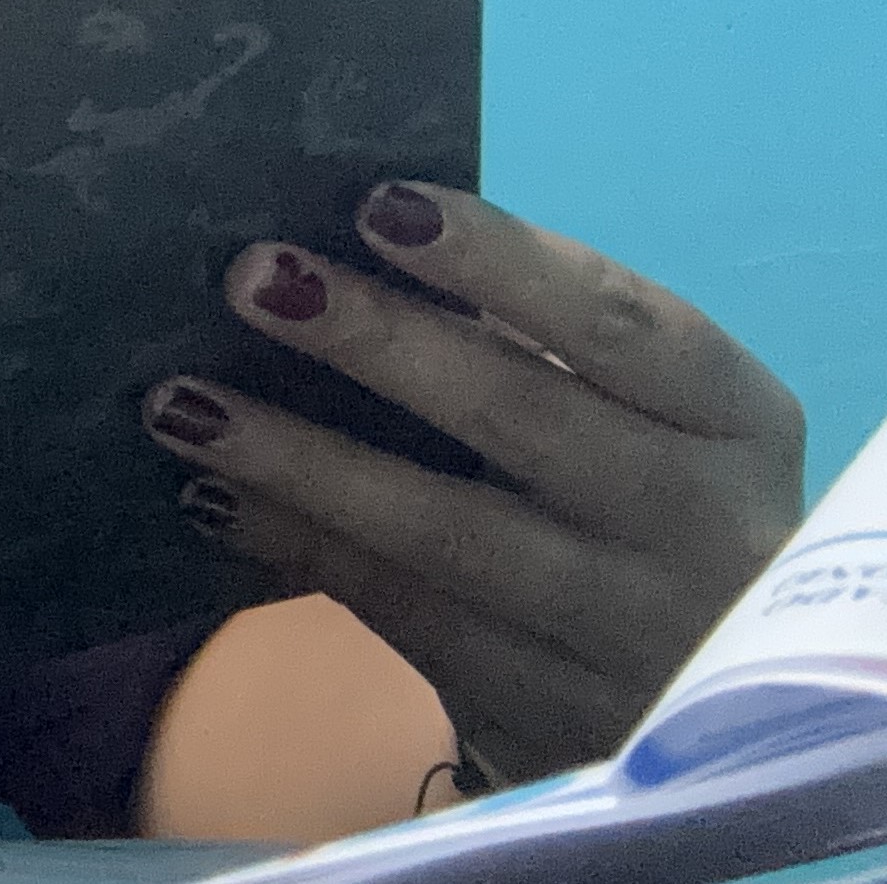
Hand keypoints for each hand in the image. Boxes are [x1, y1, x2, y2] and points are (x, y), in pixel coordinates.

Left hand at [141, 182, 804, 782]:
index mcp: (732, 417)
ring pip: (446, 535)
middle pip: (524, 419)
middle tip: (252, 276)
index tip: (379, 203)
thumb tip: (344, 248)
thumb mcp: (646, 416)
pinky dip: (300, 546)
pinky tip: (214, 494)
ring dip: (301, 461)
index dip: (500, 260)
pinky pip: (403, 615)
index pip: (619, 322)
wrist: (717, 698)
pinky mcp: (547, 712)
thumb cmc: (643, 492)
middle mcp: (698, 525)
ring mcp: (627, 633)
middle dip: (378, 342)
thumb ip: (532, 342)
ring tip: (182, 402)